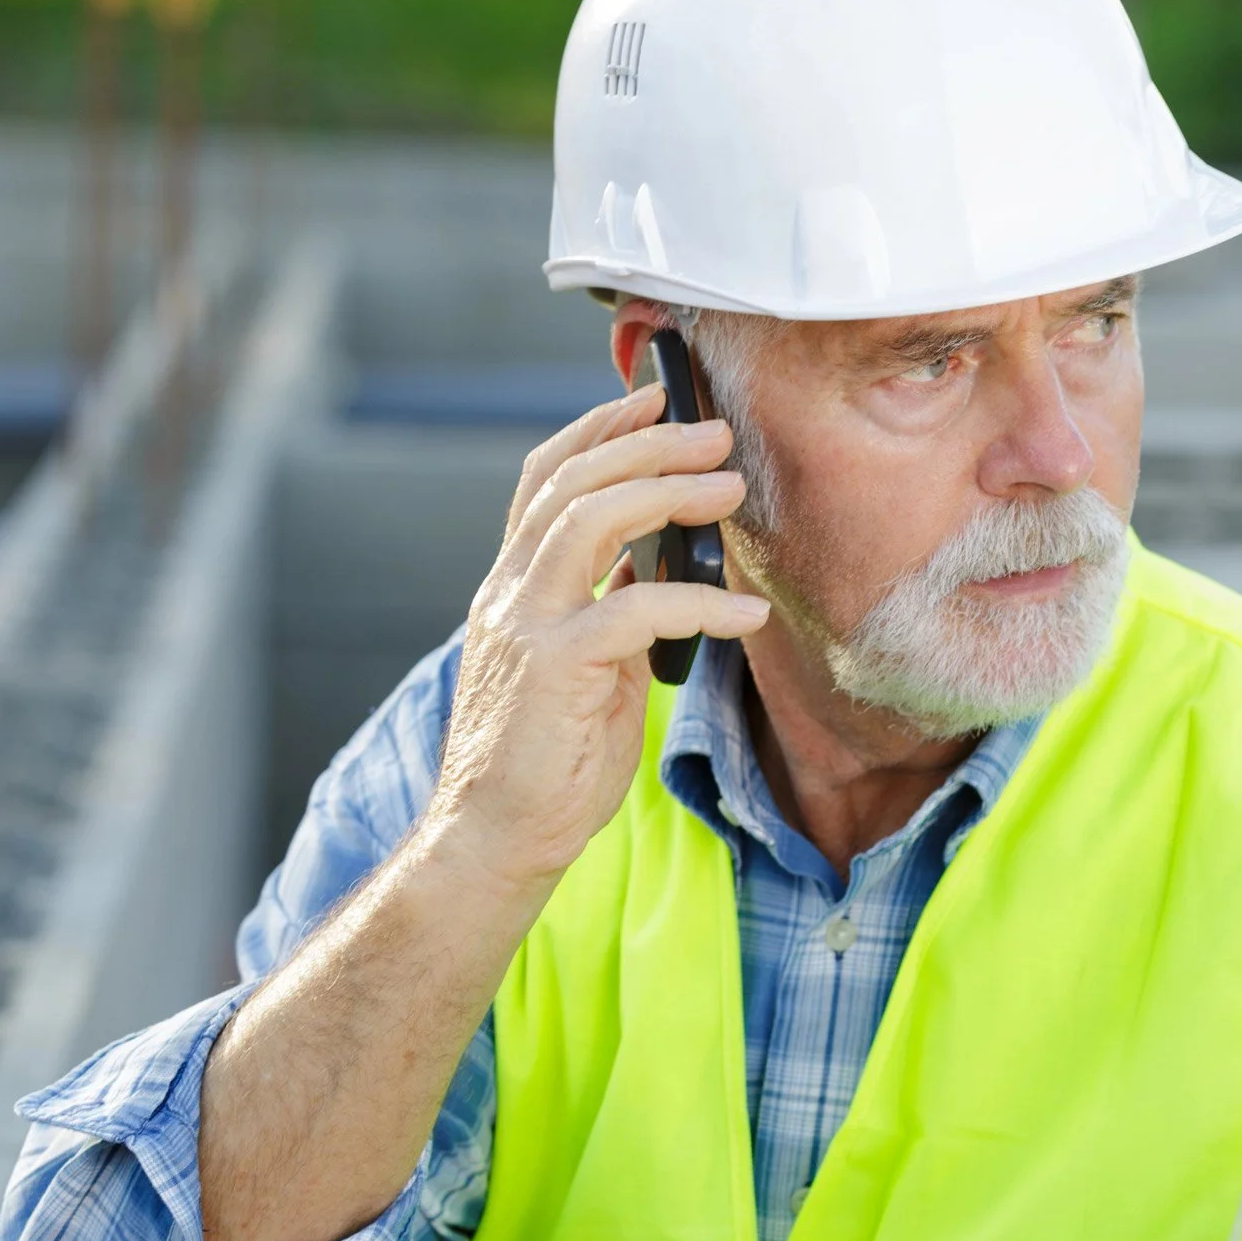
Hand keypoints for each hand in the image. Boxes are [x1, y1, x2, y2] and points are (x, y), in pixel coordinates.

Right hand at [425, 383, 769, 889]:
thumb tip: (660, 568)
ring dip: (670, 492)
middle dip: (648, 442)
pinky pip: (639, 607)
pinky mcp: (556, 667)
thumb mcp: (583, 669)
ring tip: (732, 487)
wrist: (493, 840)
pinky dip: (702, 600)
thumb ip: (609, 612)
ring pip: (591, 518)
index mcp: (512, 587)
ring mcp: (526, 625)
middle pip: (571, 480)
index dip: (600, 430)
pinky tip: (747, 611)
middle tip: (716, 432)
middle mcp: (509, 592)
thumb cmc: (546, 764)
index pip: (546, 479)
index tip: (656, 400)